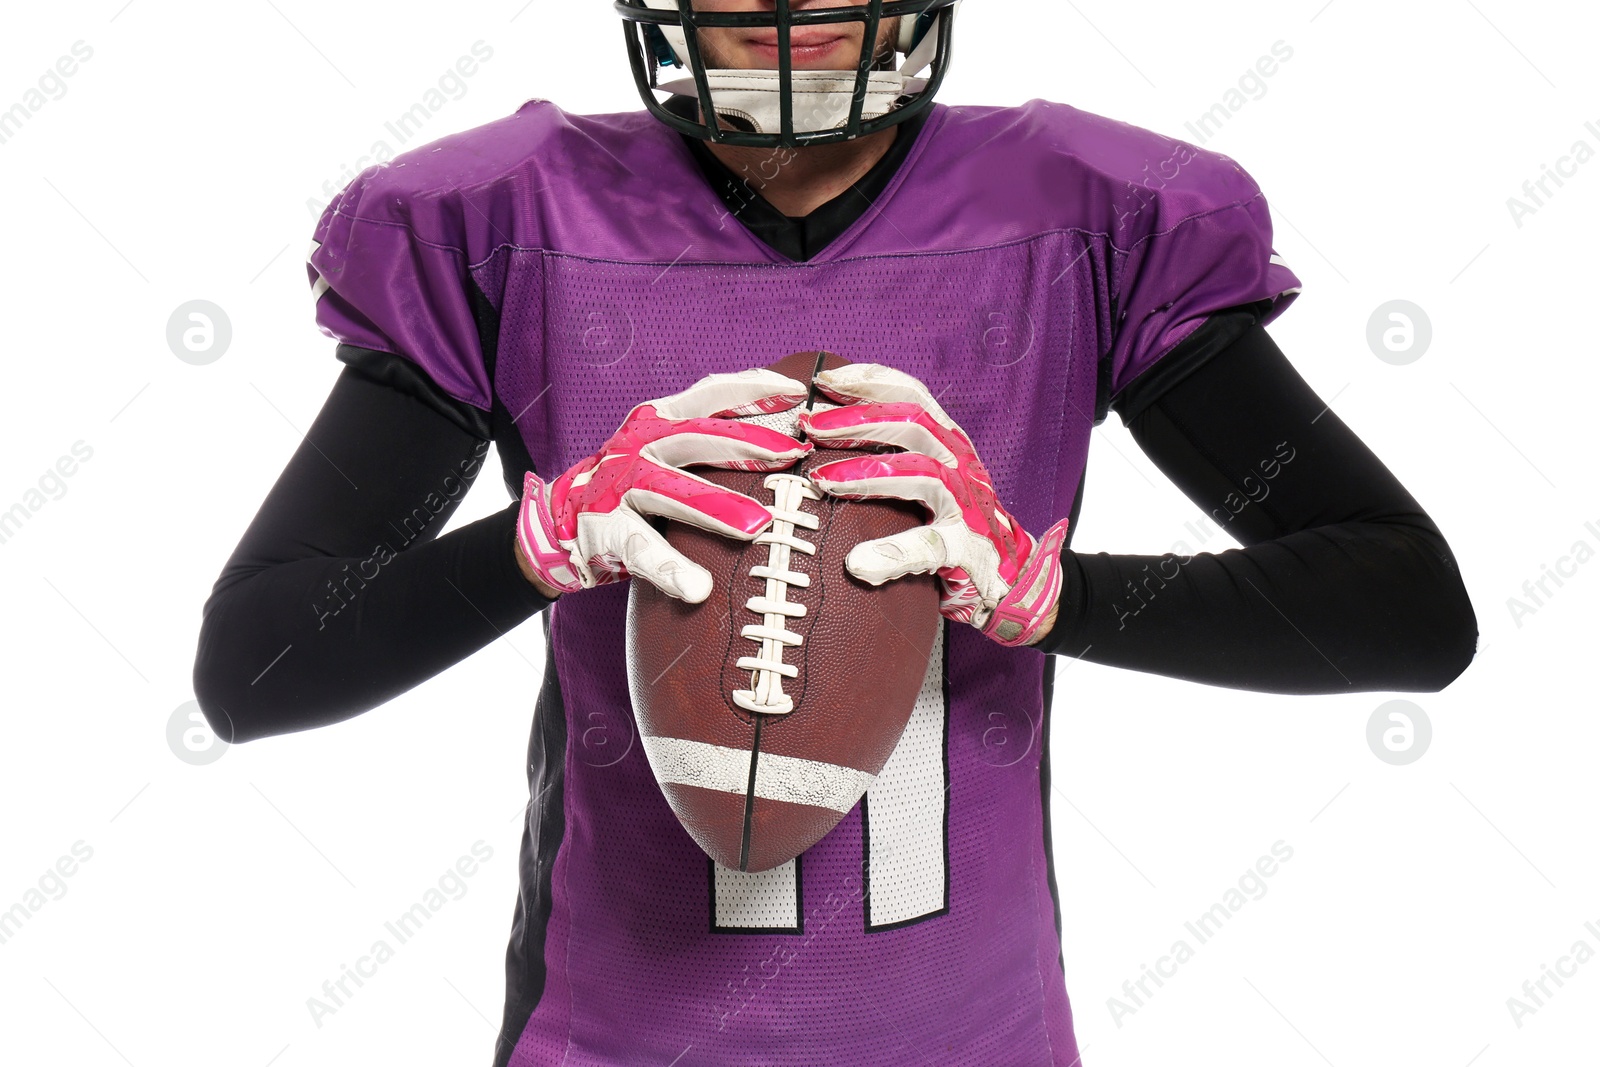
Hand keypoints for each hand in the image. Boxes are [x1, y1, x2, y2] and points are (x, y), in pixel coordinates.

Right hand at [517, 369, 811, 602]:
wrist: (560, 520)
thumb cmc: (632, 484)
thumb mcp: (667, 450)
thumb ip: (712, 441)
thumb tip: (787, 435)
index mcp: (659, 420)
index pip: (710, 394)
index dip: (752, 389)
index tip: (797, 392)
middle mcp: (639, 445)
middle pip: (699, 437)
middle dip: (749, 443)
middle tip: (794, 452)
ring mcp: (619, 485)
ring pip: (672, 492)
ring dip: (716, 507)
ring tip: (758, 526)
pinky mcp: (604, 528)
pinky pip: (641, 549)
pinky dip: (670, 569)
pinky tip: (697, 588)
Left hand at [800, 363, 1069, 647]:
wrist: (1008, 574)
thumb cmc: (951, 520)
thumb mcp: (924, 475)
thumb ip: (887, 453)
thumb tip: (823, 430)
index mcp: (946, 441)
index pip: (910, 395)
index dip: (869, 381)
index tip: (823, 379)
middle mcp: (960, 463)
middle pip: (912, 423)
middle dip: (858, 420)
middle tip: (811, 425)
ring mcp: (966, 504)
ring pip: (921, 473)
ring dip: (867, 474)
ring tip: (822, 479)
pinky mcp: (967, 548)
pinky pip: (930, 545)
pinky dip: (894, 552)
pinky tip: (860, 562)